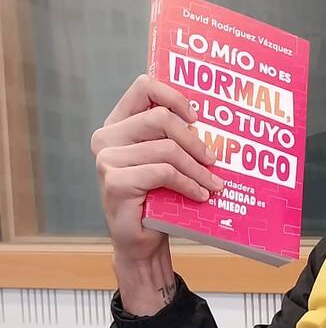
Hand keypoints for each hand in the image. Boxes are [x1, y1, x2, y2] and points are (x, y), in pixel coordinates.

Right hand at [92, 75, 221, 263]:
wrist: (142, 239)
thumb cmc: (158, 197)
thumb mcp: (167, 162)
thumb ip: (175, 138)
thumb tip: (215, 122)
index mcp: (119, 124)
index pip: (143, 87)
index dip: (174, 96)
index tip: (197, 117)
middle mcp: (108, 137)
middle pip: (161, 118)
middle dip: (195, 141)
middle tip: (213, 161)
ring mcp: (108, 159)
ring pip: (167, 149)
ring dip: (198, 169)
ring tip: (214, 184)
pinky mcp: (115, 181)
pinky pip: (164, 173)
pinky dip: (189, 184)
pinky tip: (200, 195)